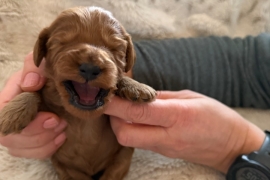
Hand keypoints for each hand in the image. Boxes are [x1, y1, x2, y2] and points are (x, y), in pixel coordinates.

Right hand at [0, 52, 66, 158]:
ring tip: (64, 127)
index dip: (25, 123)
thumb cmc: (49, 71)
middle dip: (38, 134)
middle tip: (61, 122)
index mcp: (9, 97)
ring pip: (19, 148)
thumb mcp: (42, 62)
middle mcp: (10, 115)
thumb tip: (31, 84)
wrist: (63, 82)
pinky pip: (32, 153)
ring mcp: (19, 129)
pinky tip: (62, 137)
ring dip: (45, 141)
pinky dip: (48, 148)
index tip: (52, 118)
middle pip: (9, 137)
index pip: (2, 116)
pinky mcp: (30, 140)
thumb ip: (34, 67)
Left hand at [105, 90, 265, 172]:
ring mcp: (164, 148)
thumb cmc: (216, 117)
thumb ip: (162, 97)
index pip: (138, 112)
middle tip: (114, 101)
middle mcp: (168, 136)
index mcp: (178, 116)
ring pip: (129, 139)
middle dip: (112, 117)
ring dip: (119, 123)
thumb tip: (139, 96)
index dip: (116, 104)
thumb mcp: (192, 97)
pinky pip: (139, 142)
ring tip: (123, 108)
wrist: (232, 146)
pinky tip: (136, 119)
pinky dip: (131, 129)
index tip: (103, 93)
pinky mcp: (163, 153)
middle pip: (125, 133)